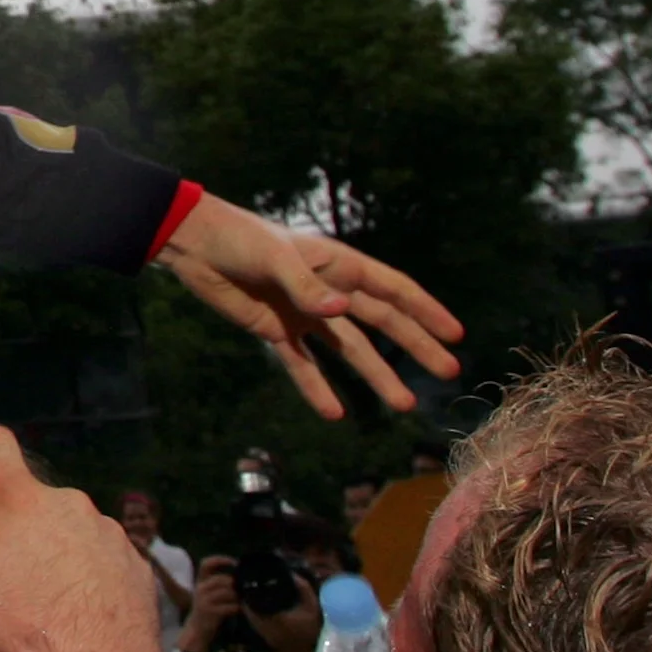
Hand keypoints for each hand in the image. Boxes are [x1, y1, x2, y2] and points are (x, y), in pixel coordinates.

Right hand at [0, 420, 169, 651]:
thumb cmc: (14, 626)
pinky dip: (84, 571)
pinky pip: (102, 557)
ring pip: (69, 524)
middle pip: (31, 489)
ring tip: (30, 583)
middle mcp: (70, 502)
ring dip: (49, 540)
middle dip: (8, 508)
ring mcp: (108, 535)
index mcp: (18, 496)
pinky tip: (71, 604)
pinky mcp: (135, 569)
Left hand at [155, 192, 464, 419]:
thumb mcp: (275, 258)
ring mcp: (306, 314)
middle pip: (382, 323)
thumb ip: (307, 287)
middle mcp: (329, 291)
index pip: (393, 290)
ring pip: (350, 349)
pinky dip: (318, 388)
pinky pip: (304, 365)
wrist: (195, 245)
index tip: (455, 334)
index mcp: (339, 265)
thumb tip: (340, 311)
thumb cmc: (240, 238)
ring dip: (375, 375)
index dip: (425, 311)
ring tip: (402, 404)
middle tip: (448, 372)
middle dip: (415, 346)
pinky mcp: (278, 332)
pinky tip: (336, 413)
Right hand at [176, 554, 238, 651]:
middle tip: (243, 588)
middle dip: (235, 584)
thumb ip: (220, 583)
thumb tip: (241, 575)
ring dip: (237, 596)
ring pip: (227, 592)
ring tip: (243, 599)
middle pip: (222, 579)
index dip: (221, 560)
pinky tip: (239, 609)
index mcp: (200, 581)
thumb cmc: (207, 608)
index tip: (235, 563)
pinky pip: (228, 606)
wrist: (197, 629)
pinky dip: (236, 607)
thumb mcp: (208, 593)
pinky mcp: (209, 612)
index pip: (206, 564)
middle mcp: (200, 588)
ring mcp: (204, 600)